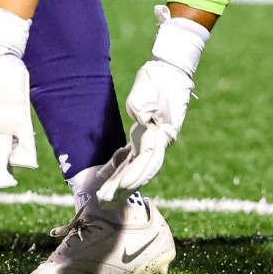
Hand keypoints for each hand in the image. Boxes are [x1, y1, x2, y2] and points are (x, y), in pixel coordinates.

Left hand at [95, 59, 194, 202]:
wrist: (169, 72)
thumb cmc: (158, 80)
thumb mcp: (150, 89)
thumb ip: (144, 106)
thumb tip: (140, 118)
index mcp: (161, 133)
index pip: (147, 159)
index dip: (136, 174)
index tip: (123, 187)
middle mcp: (157, 141)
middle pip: (140, 170)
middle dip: (124, 187)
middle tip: (106, 201)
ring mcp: (149, 139)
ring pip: (134, 166)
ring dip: (119, 182)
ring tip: (103, 197)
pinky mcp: (141, 135)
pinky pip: (129, 155)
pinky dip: (118, 167)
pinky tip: (105, 177)